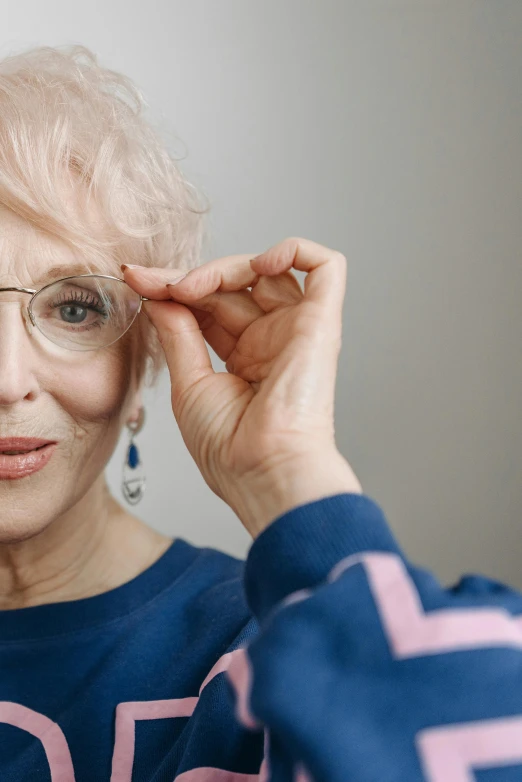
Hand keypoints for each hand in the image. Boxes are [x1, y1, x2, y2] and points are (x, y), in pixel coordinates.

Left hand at [122, 237, 361, 536]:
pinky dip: (296, 251)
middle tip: (153, 282)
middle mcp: (272, 340)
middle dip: (188, 276)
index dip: (174, 288)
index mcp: (245, 357)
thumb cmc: (231, 447)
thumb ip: (179, 333)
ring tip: (191, 287)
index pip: (210, 305)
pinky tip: (259, 263)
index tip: (138, 280)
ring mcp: (297, 329)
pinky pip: (326, 268)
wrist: (263, 472)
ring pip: (268, 271)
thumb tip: (159, 296)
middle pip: (233, 285)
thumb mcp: (189, 383)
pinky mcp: (322, 323)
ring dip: (224, 267)